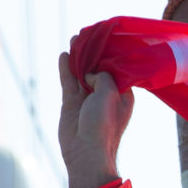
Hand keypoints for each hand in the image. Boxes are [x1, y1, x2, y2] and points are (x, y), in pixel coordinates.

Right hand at [57, 50, 132, 187]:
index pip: (116, 68)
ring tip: (75, 39)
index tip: (105, 38)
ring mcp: (87, 98)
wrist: (85, 153)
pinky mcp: (71, 102)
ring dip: (79, 57)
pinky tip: (65, 55)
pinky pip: (68, 81)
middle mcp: (105, 94)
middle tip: (87, 34)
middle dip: (93, 52)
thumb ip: (103, 76)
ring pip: (81, 72)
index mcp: (122, 94)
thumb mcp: (110, 94)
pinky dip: (66, 68)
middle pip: (97, 68)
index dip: (110, 54)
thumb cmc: (104, 126)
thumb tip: (90, 72)